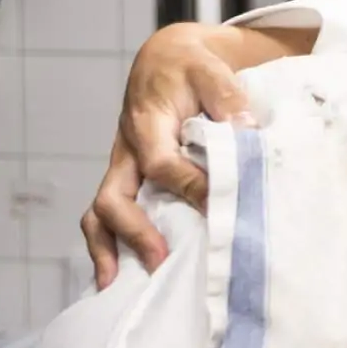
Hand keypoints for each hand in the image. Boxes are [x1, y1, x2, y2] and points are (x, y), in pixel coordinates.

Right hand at [82, 22, 254, 288]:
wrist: (164, 61)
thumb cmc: (188, 68)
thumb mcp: (210, 70)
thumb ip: (227, 97)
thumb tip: (246, 130)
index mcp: (147, 125)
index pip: (161, 164)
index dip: (188, 187)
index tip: (216, 206)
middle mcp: (126, 152)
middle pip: (112, 197)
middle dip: (133, 232)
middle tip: (160, 261)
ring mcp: (122, 169)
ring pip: (100, 212)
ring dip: (107, 248)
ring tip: (116, 286)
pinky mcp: (127, 180)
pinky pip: (108, 215)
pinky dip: (110, 245)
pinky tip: (119, 276)